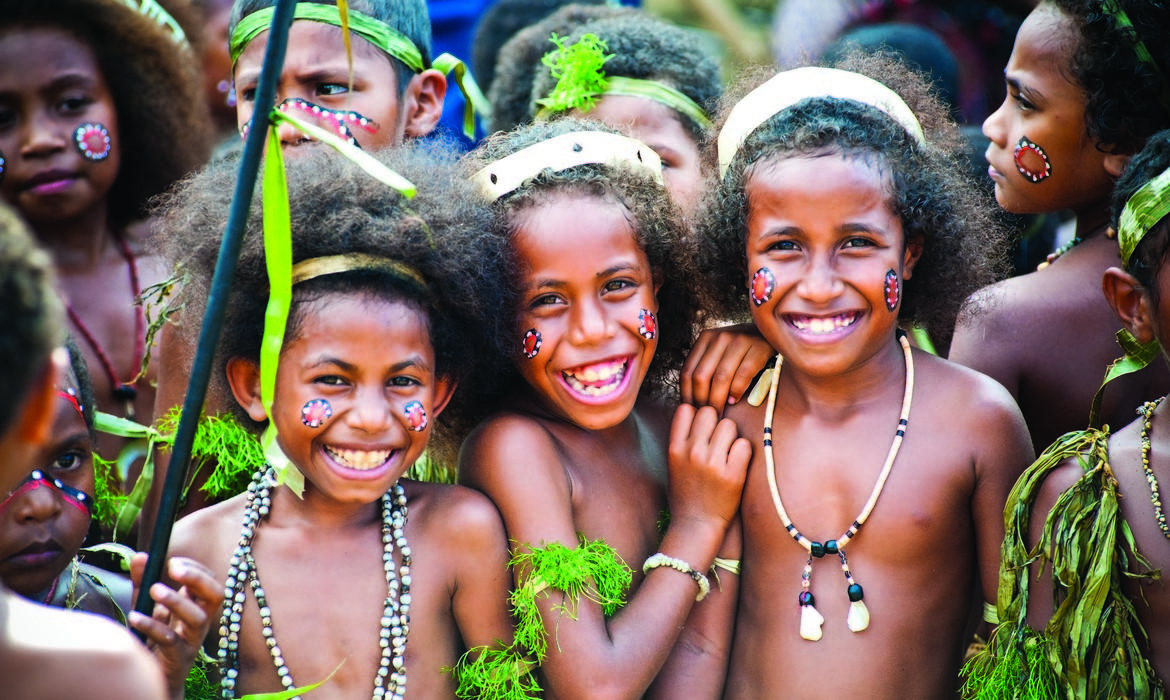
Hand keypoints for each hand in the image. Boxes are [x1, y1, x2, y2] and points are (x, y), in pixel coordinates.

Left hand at [129, 553, 222, 699]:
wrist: (149, 678)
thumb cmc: (152, 639)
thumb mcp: (147, 606)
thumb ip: (143, 582)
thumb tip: (140, 555)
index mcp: (197, 607)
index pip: (210, 582)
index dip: (196, 569)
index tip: (172, 562)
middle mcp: (200, 622)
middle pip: (217, 595)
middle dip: (198, 578)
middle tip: (174, 569)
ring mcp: (192, 641)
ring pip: (199, 618)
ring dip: (178, 601)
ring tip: (154, 590)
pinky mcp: (178, 659)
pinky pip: (171, 640)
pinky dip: (153, 626)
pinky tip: (135, 617)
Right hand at [666, 404, 750, 550]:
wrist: (696, 525)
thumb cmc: (686, 492)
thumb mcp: (674, 463)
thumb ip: (683, 438)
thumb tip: (699, 410)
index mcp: (674, 448)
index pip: (686, 409)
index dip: (697, 416)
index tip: (702, 429)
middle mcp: (692, 453)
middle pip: (710, 413)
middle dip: (716, 424)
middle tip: (717, 442)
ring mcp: (712, 463)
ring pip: (729, 425)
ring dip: (731, 437)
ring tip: (727, 454)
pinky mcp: (732, 474)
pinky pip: (744, 444)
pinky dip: (743, 452)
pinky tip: (737, 464)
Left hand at [680, 324, 773, 412]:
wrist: (772, 334)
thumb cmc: (741, 351)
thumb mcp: (719, 352)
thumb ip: (705, 368)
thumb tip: (690, 402)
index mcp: (706, 338)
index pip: (687, 372)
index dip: (687, 396)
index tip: (691, 412)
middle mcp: (720, 337)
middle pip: (701, 376)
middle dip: (702, 401)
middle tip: (706, 416)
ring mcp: (740, 340)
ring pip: (720, 378)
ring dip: (718, 400)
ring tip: (719, 413)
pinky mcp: (759, 347)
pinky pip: (743, 375)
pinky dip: (737, 391)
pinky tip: (734, 401)